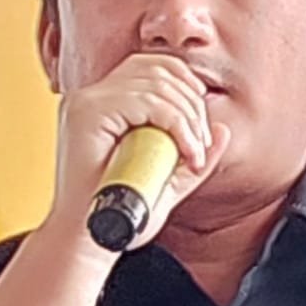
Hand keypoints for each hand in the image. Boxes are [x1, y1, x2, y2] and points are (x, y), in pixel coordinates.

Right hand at [46, 53, 231, 249]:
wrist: (87, 240)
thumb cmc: (119, 213)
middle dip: (193, 103)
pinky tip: (186, 151)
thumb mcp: (166, 181)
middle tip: (201, 144)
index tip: (200, 126)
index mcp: (102, 102)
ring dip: (189, 116)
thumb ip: (191, 156)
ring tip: (194, 152)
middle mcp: (90, 96)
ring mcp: (85, 102)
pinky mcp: (85, 114)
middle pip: (157, 68)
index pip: (151, 65)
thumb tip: (221, 129)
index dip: (185, 84)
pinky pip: (146, 101)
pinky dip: (177, 124)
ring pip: (156, 84)